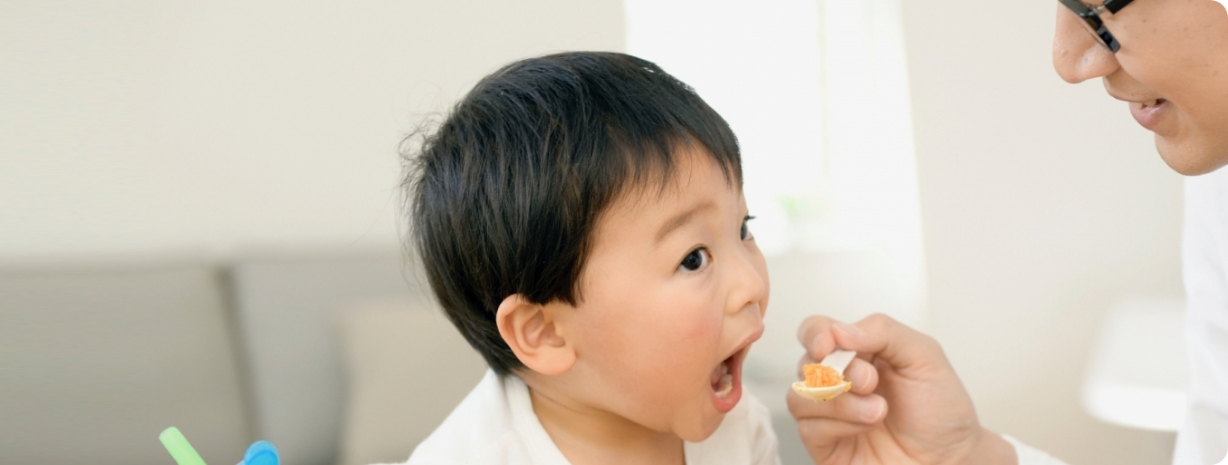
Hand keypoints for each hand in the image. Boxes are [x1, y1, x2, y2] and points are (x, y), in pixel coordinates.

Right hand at [787, 314, 1016, 464]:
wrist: (951, 458)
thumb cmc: (942, 412)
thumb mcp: (924, 356)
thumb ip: (883, 330)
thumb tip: (838, 330)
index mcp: (860, 353)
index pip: (817, 331)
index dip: (815, 333)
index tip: (829, 344)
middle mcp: (840, 381)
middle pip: (806, 362)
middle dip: (838, 370)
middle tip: (872, 382)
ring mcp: (831, 414)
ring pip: (800, 395)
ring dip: (840, 401)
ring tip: (877, 411)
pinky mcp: (826, 445)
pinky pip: (807, 427)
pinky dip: (838, 424)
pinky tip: (866, 427)